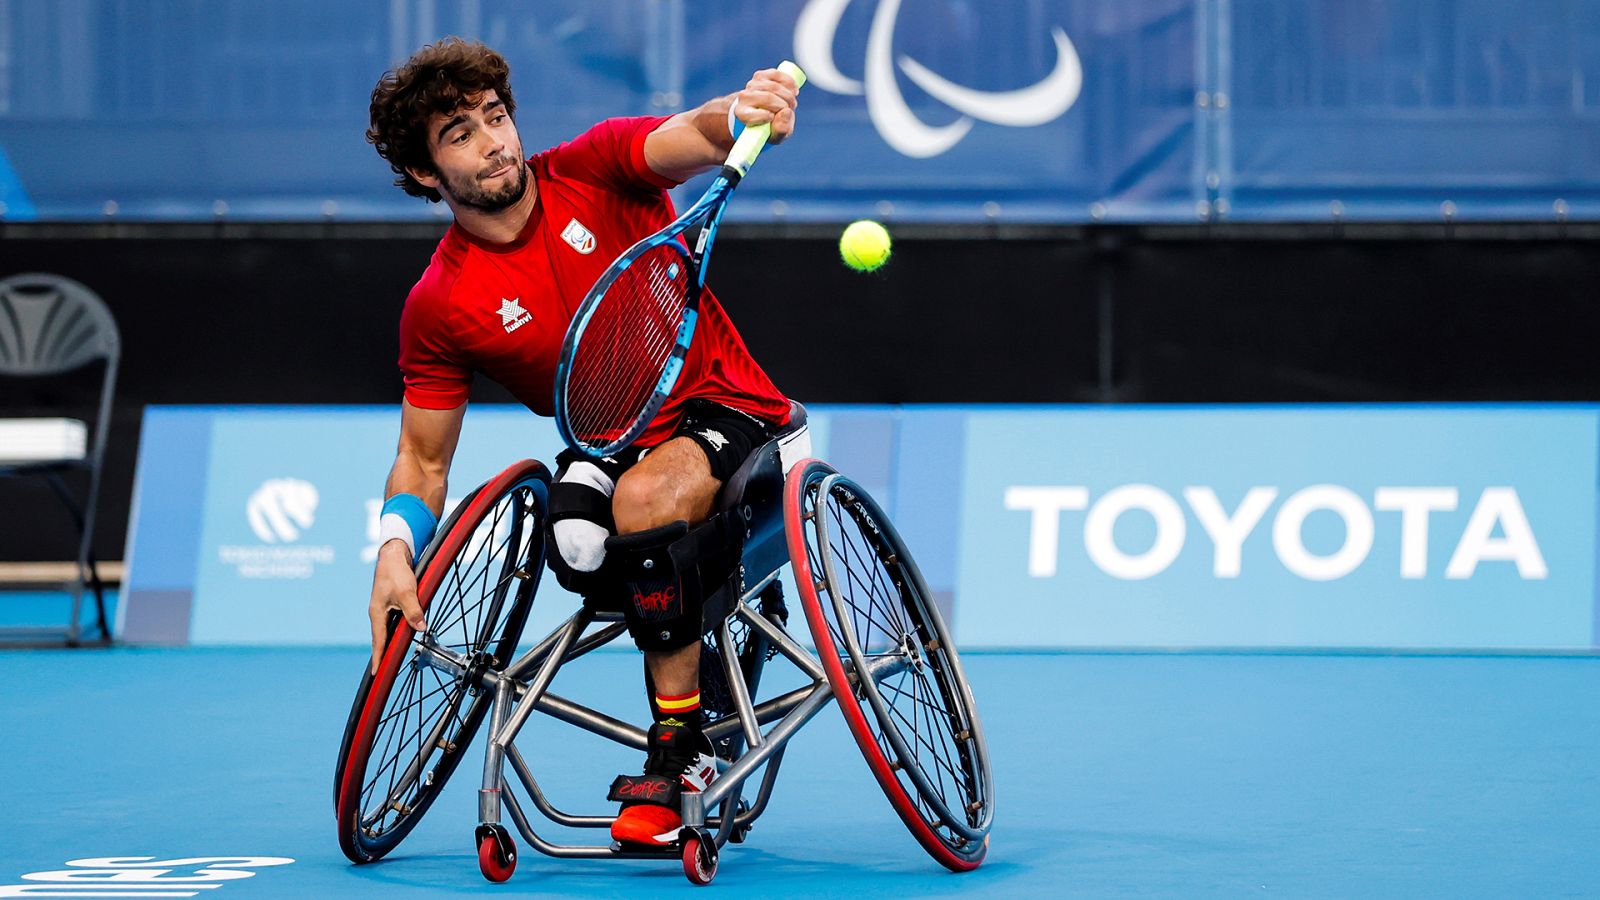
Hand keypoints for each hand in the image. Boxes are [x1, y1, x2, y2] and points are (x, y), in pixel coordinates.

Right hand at [368, 539, 425, 674]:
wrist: (394, 554)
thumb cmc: (396, 571)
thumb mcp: (406, 592)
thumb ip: (413, 611)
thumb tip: (420, 628)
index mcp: (377, 613)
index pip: (378, 641)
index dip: (378, 657)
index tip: (376, 673)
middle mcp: (379, 612)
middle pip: (382, 638)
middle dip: (383, 653)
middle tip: (384, 669)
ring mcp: (385, 607)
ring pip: (389, 629)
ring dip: (392, 641)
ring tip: (392, 656)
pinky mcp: (392, 602)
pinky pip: (395, 620)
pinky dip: (399, 629)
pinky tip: (405, 633)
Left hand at [733, 68, 798, 143]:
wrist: (763, 113)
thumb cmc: (768, 127)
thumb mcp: (776, 136)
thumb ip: (781, 130)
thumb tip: (786, 111)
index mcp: (742, 114)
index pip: (754, 114)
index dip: (768, 116)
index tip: (773, 118)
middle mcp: (744, 97)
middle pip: (768, 98)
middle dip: (785, 104)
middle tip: (790, 110)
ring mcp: (752, 84)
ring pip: (774, 87)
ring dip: (789, 95)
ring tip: (791, 103)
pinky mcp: (760, 75)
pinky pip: (777, 75)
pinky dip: (789, 83)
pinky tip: (793, 91)